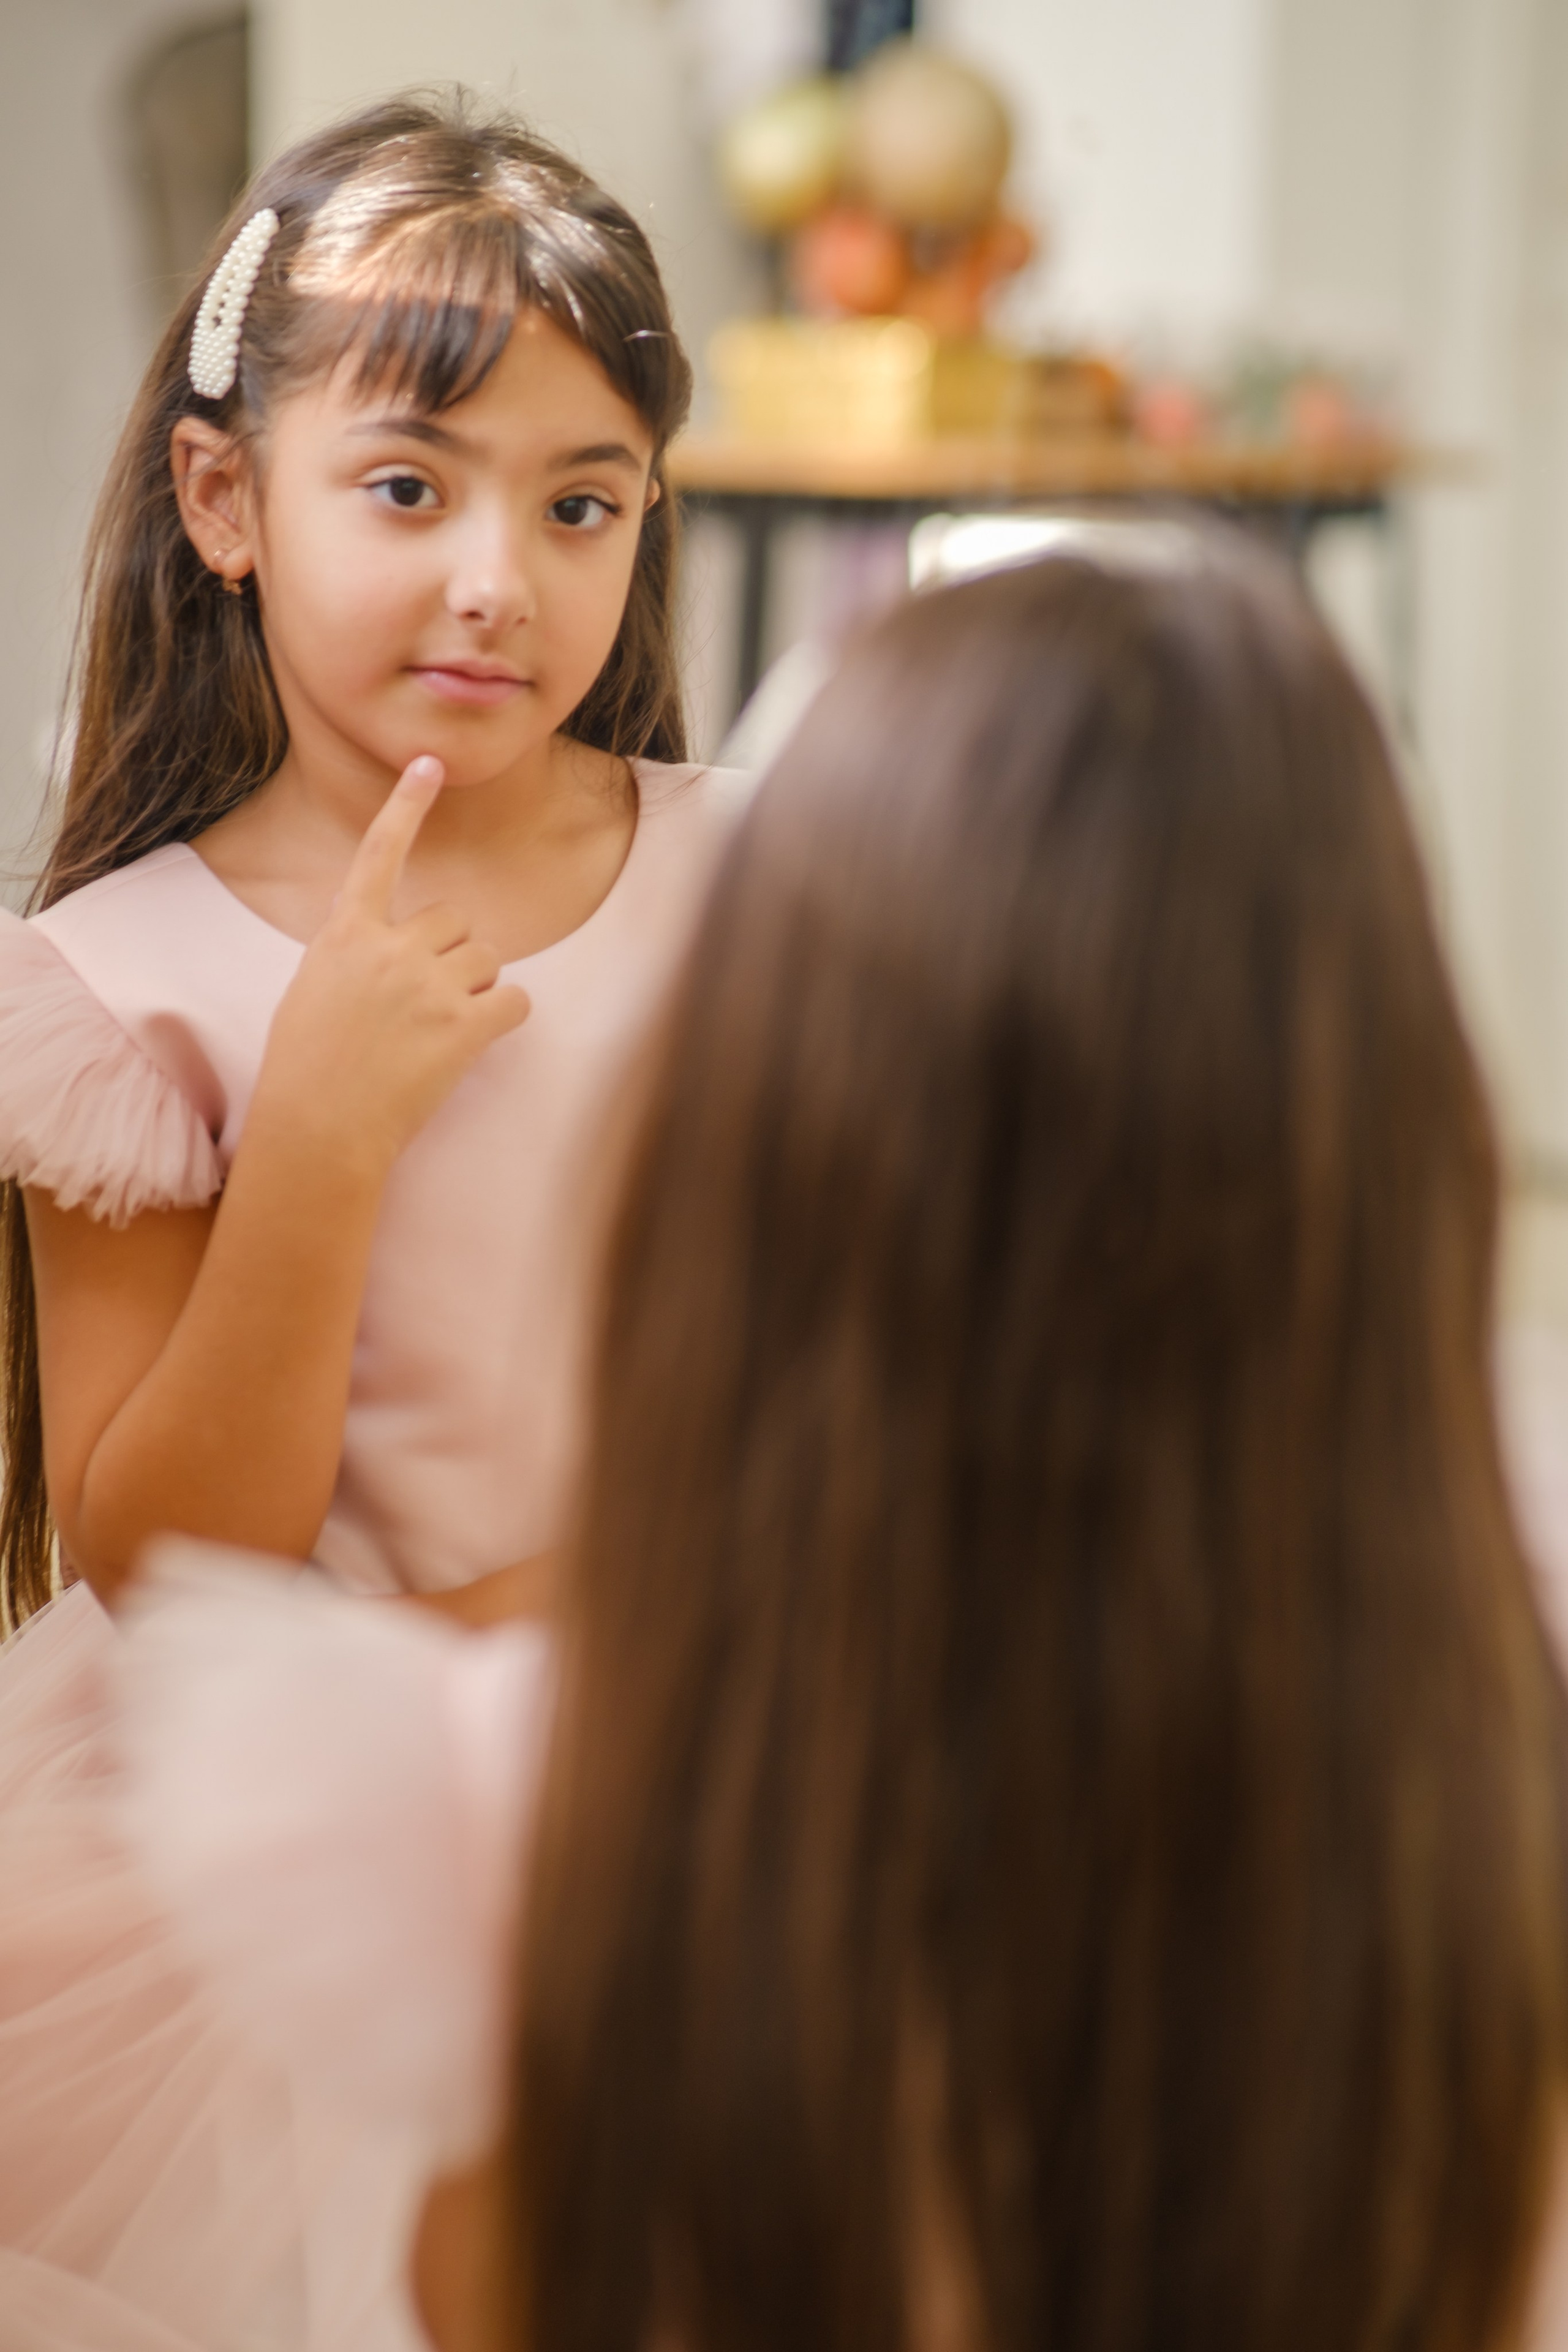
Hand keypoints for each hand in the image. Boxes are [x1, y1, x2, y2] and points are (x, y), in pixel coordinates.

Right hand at [251, 758, 529, 1175]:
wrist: (318, 1131)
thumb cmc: (306, 1072)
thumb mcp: (312, 994)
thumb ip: (354, 959)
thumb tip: (386, 954)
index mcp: (344, 936)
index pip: (378, 854)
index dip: (406, 806)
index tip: (428, 764)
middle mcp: (389, 949)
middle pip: (454, 919)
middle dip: (453, 955)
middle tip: (427, 1005)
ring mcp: (428, 985)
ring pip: (487, 957)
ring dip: (477, 986)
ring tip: (439, 1030)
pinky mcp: (463, 1025)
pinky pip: (515, 1000)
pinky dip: (506, 1019)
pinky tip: (475, 1041)